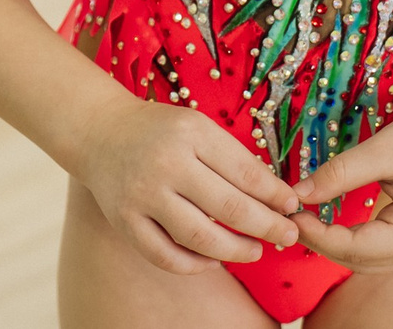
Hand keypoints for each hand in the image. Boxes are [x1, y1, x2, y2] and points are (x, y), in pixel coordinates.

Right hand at [71, 96, 303, 272]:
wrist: (101, 132)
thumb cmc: (160, 131)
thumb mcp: (198, 127)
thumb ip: (232, 157)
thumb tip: (275, 195)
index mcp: (191, 134)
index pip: (244, 171)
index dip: (274, 194)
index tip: (292, 206)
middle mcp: (166, 164)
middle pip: (228, 207)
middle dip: (266, 226)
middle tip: (288, 235)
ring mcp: (142, 195)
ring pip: (199, 237)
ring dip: (235, 250)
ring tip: (255, 251)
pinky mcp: (124, 221)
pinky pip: (165, 255)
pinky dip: (193, 265)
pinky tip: (214, 260)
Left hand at [288, 101, 392, 269]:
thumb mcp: (384, 149)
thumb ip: (340, 173)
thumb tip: (298, 193)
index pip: (352, 247)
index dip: (315, 233)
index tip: (288, 212)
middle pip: (356, 259)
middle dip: (319, 241)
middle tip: (287, 215)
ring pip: (363, 259)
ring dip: (332, 243)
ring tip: (302, 217)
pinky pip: (374, 249)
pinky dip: (348, 239)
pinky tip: (328, 221)